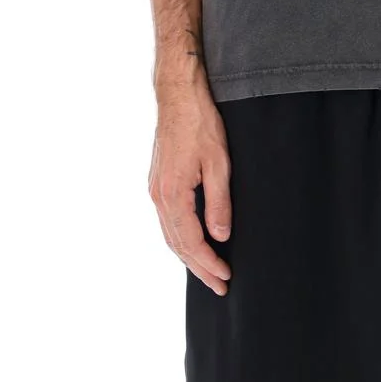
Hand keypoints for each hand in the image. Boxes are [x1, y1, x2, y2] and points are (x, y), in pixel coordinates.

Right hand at [148, 78, 232, 294]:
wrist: (178, 95)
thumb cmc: (200, 123)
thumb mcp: (219, 162)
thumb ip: (219, 202)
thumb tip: (220, 237)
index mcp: (172, 194)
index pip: (190, 242)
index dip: (208, 263)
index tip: (225, 278)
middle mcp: (158, 196)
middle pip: (177, 244)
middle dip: (199, 268)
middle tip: (220, 286)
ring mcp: (155, 189)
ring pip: (169, 234)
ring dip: (188, 256)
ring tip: (208, 272)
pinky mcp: (158, 181)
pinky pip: (167, 220)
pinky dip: (180, 238)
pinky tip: (192, 243)